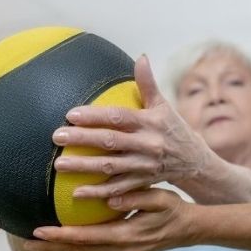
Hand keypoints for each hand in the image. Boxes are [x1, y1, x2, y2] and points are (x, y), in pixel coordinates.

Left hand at [24, 189, 195, 250]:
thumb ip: (134, 197)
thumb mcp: (158, 198)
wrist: (187, 230)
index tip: (39, 230)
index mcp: (126, 237)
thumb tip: (109, 197)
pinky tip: (61, 241)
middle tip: (26, 240)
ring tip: (37, 243)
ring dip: (59, 249)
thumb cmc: (172, 209)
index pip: (86, 237)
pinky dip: (74, 248)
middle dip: (51, 247)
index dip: (60, 235)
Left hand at [52, 55, 215, 198]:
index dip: (95, 116)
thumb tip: (141, 57)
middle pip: (111, 142)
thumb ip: (148, 83)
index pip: (119, 117)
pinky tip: (77, 194)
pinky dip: (98, 192)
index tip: (71, 114)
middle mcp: (148, 144)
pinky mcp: (142, 183)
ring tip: (59, 165)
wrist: (194, 161)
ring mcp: (145, 166)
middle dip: (82, 139)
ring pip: (110, 167)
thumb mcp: (163, 105)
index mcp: (150, 122)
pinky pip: (118, 189)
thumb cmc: (172, 128)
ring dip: (84, 167)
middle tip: (57, 136)